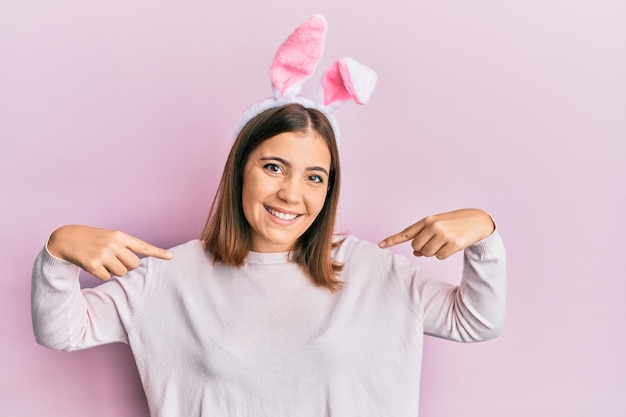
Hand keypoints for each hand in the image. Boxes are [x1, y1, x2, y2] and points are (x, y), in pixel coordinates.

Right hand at [47, 225, 172, 280]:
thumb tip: (135, 265)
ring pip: (121, 273)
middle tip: (113, 261)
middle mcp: (114, 244)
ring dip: (113, 271)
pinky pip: (107, 277)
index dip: (158, 253)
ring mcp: (104, 254)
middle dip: (126, 267)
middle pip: (134, 265)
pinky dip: (101, 275)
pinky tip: (92, 265)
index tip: (171, 257)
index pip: (143, 246)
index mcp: (119, 236)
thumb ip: (124, 247)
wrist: (65, 238)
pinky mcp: (93, 264)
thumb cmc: (91, 239)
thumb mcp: (109, 237)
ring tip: (101, 261)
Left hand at [378, 208, 494, 258]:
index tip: (380, 245)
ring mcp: (443, 235)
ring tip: (446, 242)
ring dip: (434, 252)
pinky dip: (444, 255)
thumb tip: (415, 253)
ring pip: (427, 254)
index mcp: (427, 220)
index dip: (392, 240)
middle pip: (417, 247)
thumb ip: (424, 236)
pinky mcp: (453, 244)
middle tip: (437, 241)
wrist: (477, 222)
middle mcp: (433, 226)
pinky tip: (452, 246)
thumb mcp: (437, 226)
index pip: (406, 232)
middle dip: (424, 248)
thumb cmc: (454, 224)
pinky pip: (439, 257)